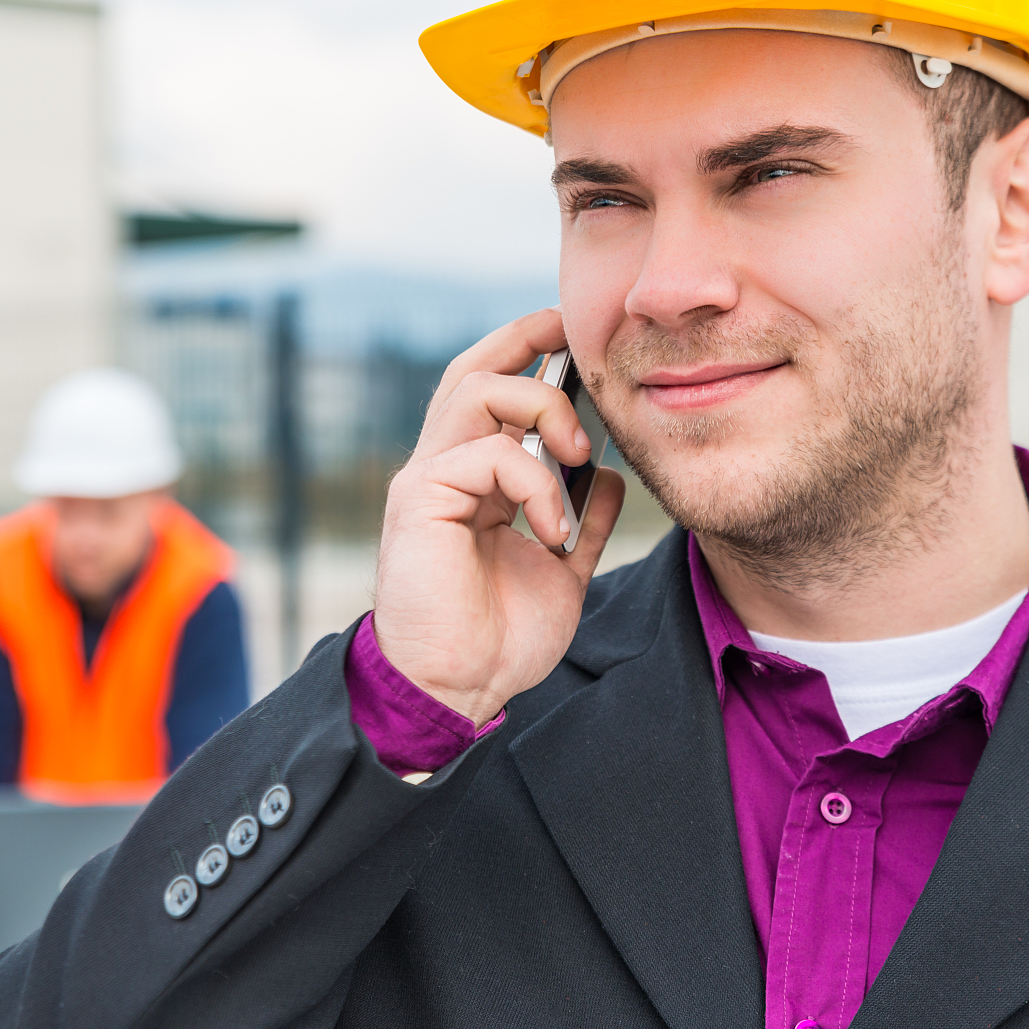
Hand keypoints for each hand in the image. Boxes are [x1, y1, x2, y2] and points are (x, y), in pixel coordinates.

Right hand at [373, 309, 624, 726]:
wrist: (456, 691)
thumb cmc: (497, 640)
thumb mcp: (561, 572)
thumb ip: (582, 523)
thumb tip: (608, 477)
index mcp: (472, 480)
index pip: (492, 393)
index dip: (528, 354)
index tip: (576, 340)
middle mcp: (444, 468)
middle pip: (472, 369)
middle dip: (524, 339)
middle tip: (574, 337)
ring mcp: (427, 479)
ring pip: (475, 389)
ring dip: (541, 407)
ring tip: (578, 454)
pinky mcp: (420, 499)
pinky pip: (486, 455)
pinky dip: (536, 483)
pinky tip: (554, 530)